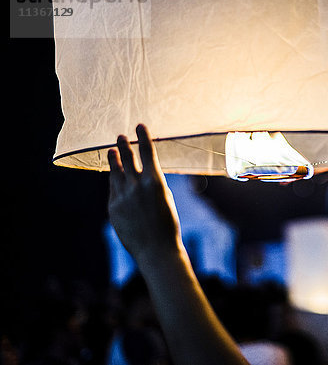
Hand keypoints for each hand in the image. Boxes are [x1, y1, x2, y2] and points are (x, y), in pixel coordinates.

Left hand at [107, 124, 181, 263]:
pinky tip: (115, 177)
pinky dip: (115, 182)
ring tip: (112, 151)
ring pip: (116, 173)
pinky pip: (113, 190)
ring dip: (114, 160)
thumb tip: (141, 173)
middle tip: (120, 136)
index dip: (143, 137)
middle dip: (124, 146)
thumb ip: (152, 184)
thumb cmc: (167, 224)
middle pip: (128, 159)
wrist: (155, 250)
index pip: (147, 152)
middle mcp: (136, 186)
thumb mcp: (165, 199)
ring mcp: (122, 197)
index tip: (139, 126)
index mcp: (155, 182)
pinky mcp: (113, 208)